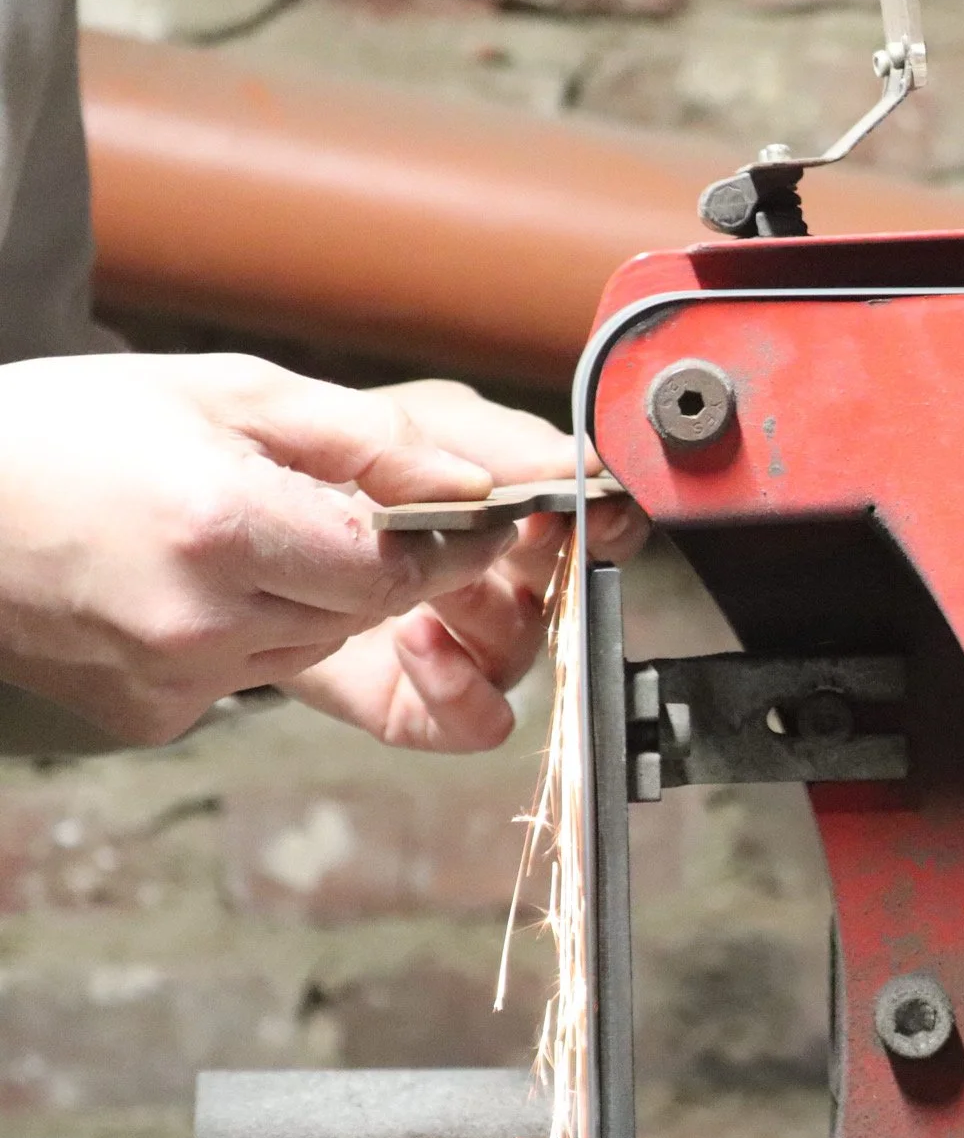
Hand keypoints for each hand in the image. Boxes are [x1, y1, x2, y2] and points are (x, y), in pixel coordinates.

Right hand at [0, 353, 515, 743]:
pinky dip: (244, 631)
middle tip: (334, 509)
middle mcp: (202, 620)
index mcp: (222, 527)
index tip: (480, 519)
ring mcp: (174, 678)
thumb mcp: (223, 391)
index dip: (452, 546)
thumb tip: (470, 480)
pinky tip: (178, 581)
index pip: (397, 567)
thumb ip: (362, 437)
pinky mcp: (152, 715)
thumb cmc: (66, 428)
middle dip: (374, 563)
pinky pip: (245, 675)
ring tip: (233, 533)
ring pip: (312, 644)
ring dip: (309, 596)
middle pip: (363, 610)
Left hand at [279, 380, 647, 751]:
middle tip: (513, 532)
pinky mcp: (408, 698)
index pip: (592, 520)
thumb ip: (472, 434)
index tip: (594, 503)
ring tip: (431, 575)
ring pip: (521, 648)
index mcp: (501, 502)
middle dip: (547, 563)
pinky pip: (472, 721)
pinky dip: (459, 688)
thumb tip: (568, 464)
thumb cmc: (281, 457)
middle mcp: (492, 576)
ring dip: (485, 609)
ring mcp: (454, 642)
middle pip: (568, 589)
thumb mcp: (376, 415)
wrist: (183, 522)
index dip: (606, 517)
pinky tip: (415, 639)